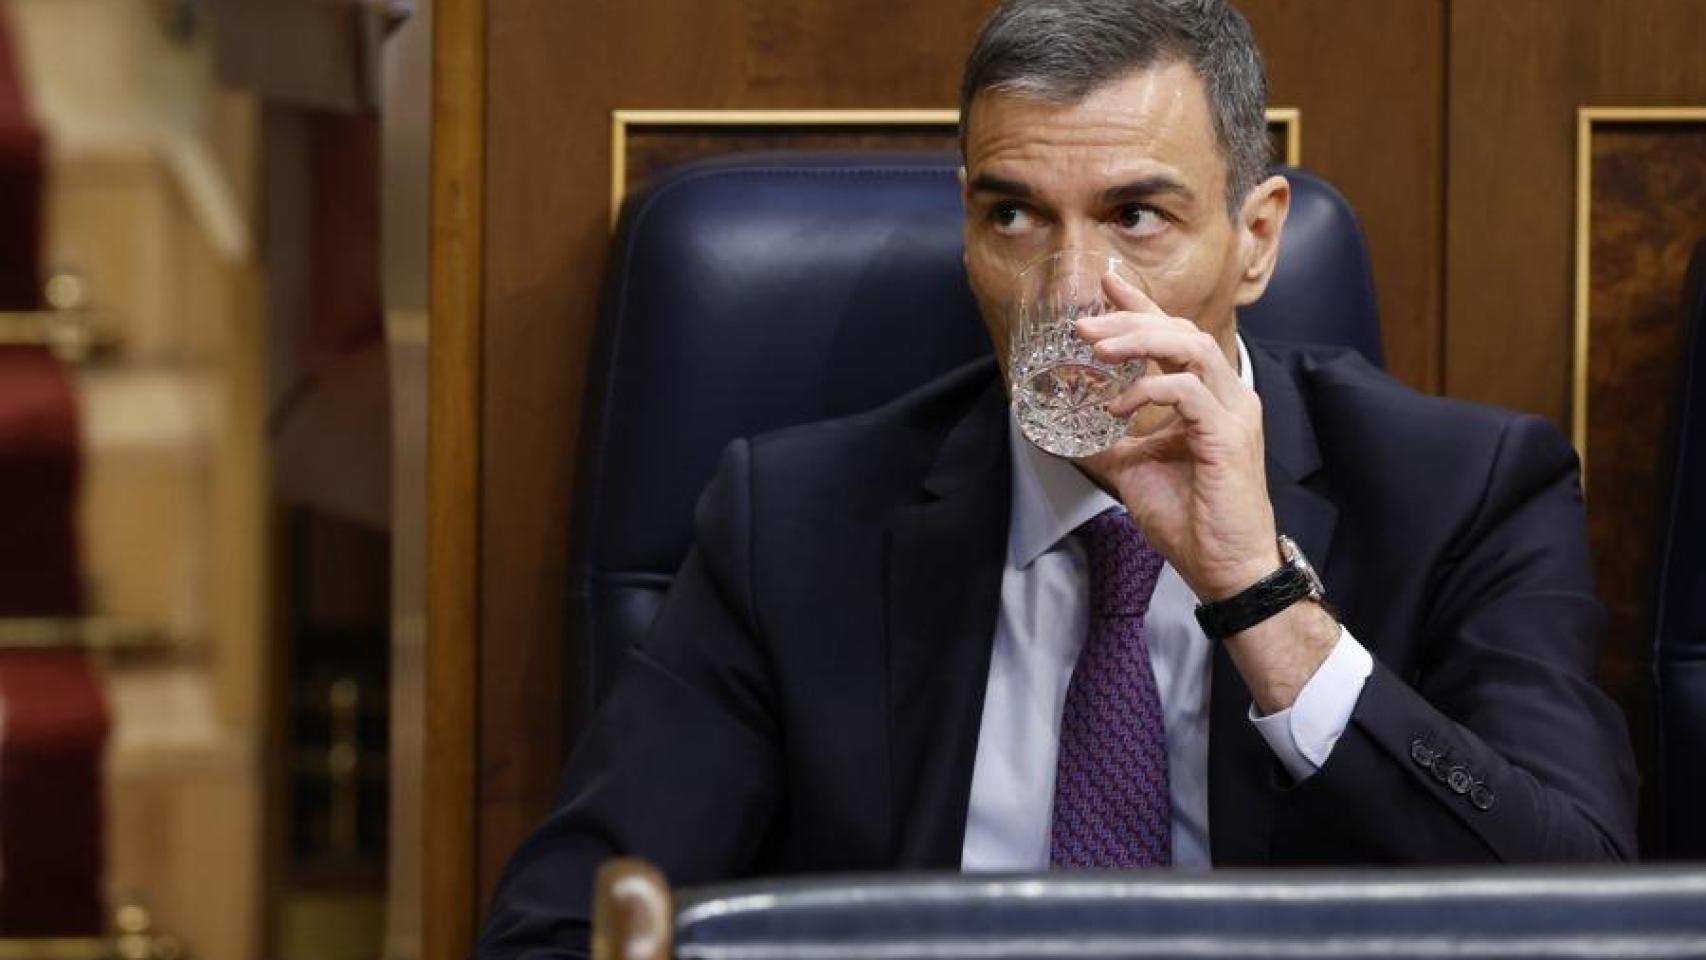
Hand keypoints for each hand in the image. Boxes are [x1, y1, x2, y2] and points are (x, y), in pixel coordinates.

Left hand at [1071, 271, 1279, 600]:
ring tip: (1098, 349)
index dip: (1142, 307)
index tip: (1106, 284)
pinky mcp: (1229, 436)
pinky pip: (1189, 392)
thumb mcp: (1136, 470)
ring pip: (1191, 348)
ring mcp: (1232, 412)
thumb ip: (1112, 443)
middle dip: (1131, 319)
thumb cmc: (1191, 519)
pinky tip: (1118, 408)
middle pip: (1182, 331)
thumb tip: (1069, 432)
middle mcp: (1227, 395)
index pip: (1176, 336)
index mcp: (1209, 398)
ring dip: (1141, 341)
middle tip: (1083, 323)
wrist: (1224, 567)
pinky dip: (1150, 390)